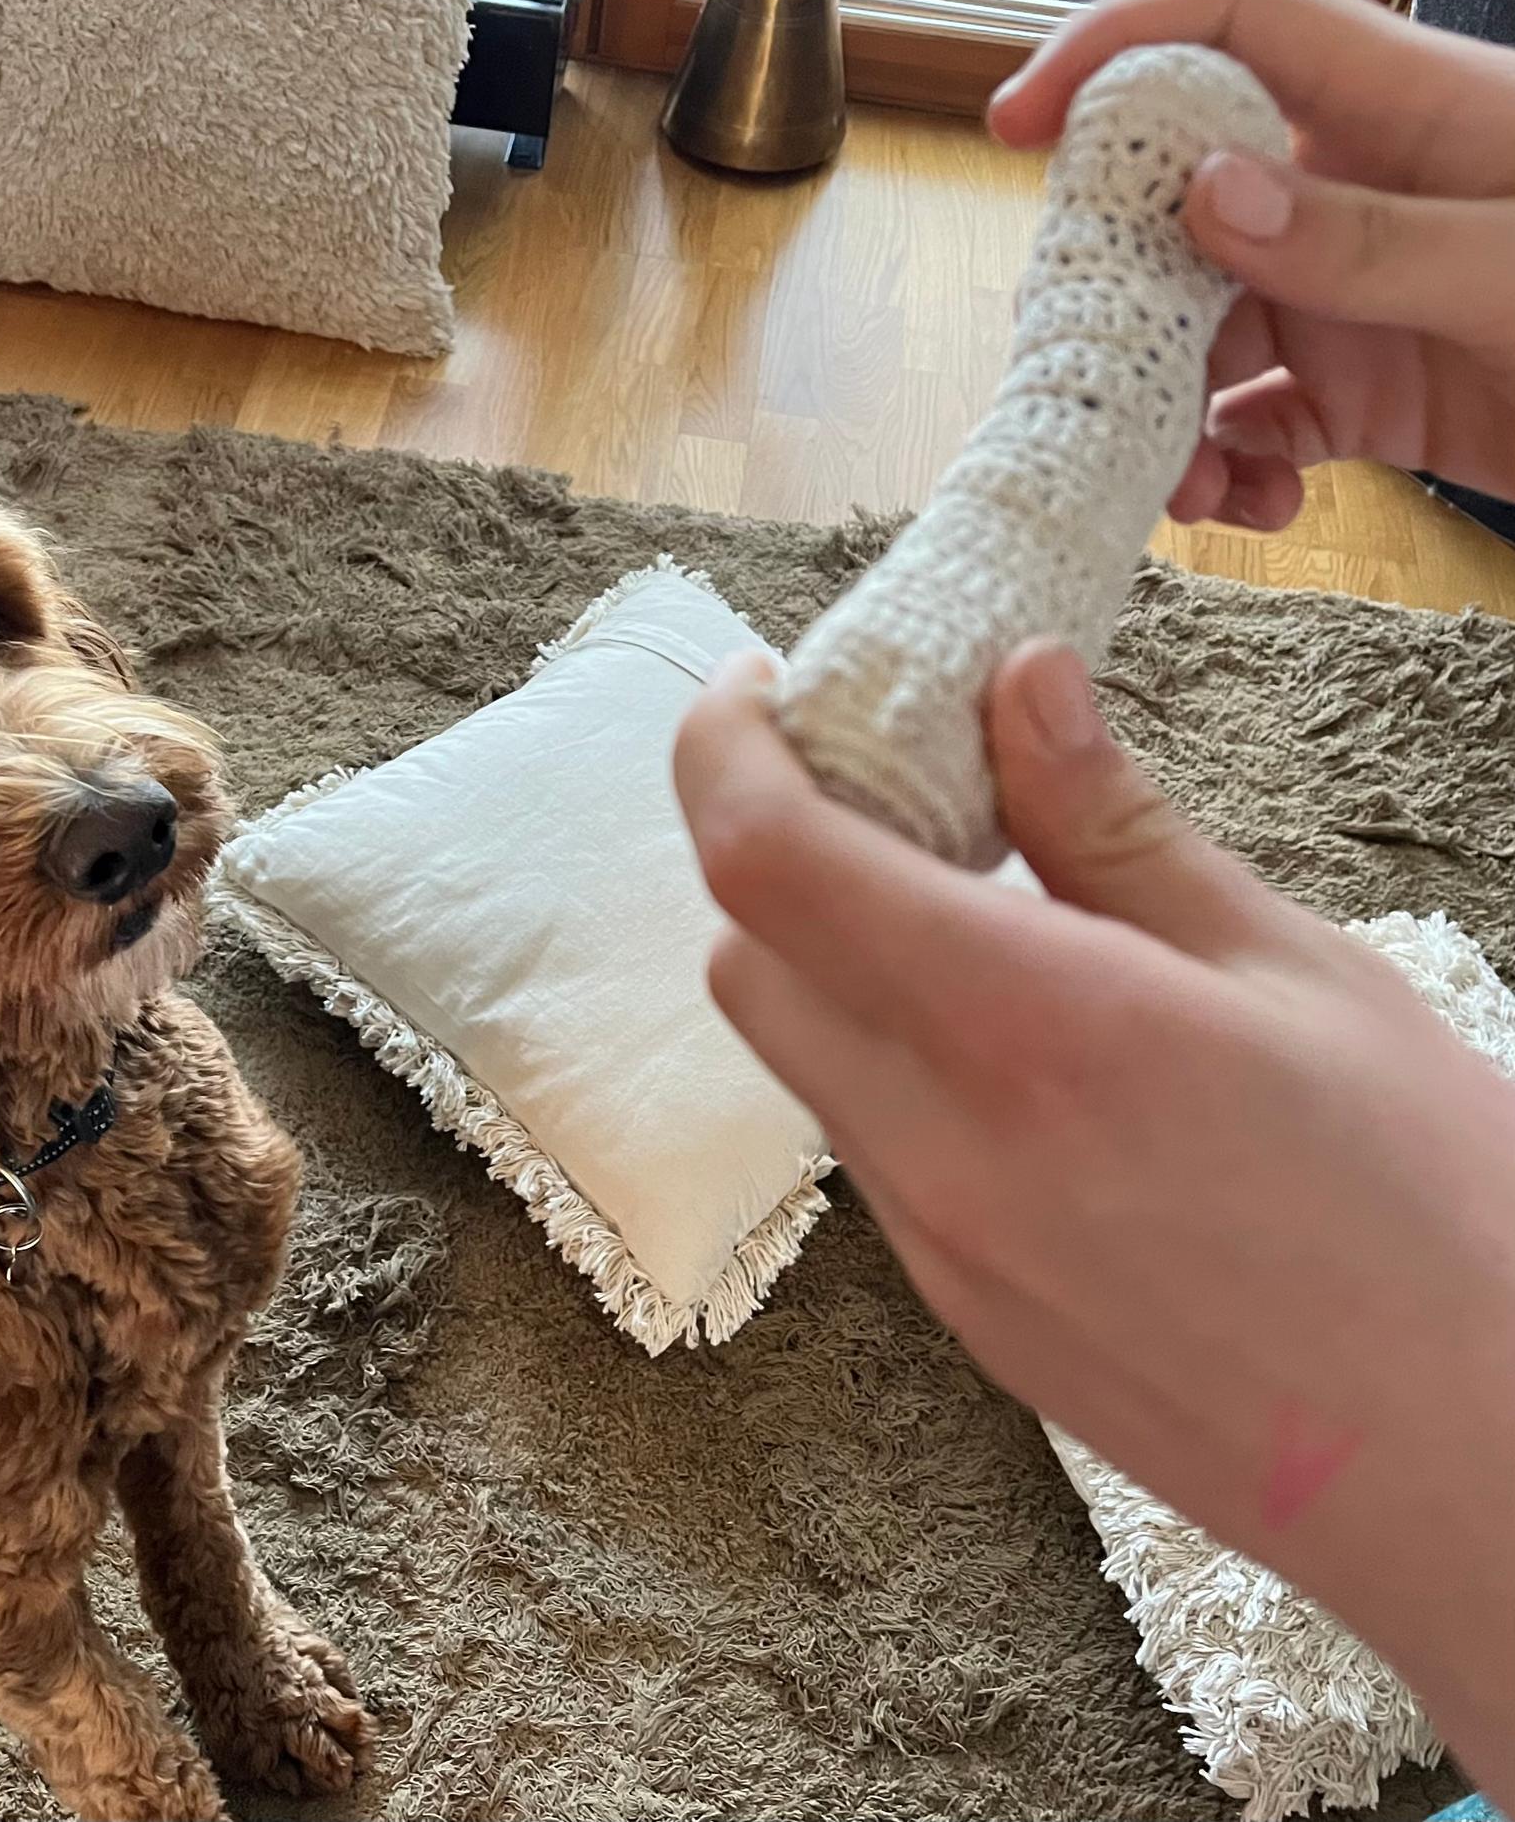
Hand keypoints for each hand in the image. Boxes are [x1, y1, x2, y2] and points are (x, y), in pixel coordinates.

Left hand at [675, 647, 1514, 1792]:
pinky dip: (887, 1058)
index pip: (768, 864)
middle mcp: (941, 1148)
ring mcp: (937, 1250)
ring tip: (963, 905)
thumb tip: (1018, 688)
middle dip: (773, 851)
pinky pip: (867, 1148)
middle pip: (745, 959)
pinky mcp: (960, 1313)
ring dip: (829, 958)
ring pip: (798, 1056)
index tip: (758, 693)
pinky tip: (1012, 1044)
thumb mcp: (1292, 972)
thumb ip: (1114, 828)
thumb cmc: (1431, 1209)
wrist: (1473, 1474)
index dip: (723, 754)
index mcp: (1028, 1029)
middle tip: (879, 789)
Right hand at [990, 0, 1514, 528]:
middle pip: (1180, 214)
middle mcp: (1358, 197)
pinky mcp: (1369, 393)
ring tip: (1189, 493)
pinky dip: (1233, 472)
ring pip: (1203, 338)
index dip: (1115, 53)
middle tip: (1090, 384)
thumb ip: (1371, 238)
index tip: (1017, 127)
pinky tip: (1257, 510)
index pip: (1234, 30)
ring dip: (1169, 417)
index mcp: (1404, 113)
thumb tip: (1204, 197)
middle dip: (1118, 299)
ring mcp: (1357, 298)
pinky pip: (1258, 423)